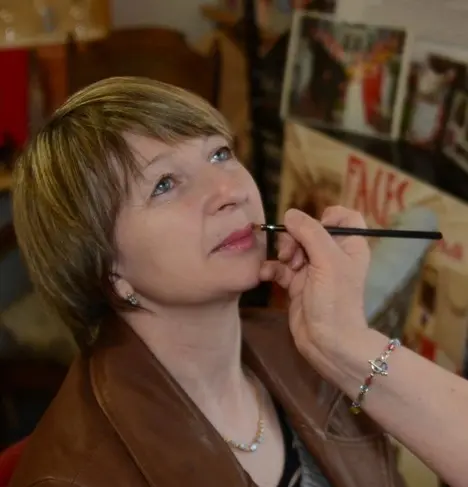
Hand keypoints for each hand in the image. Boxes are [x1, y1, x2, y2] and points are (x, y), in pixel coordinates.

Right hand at [259, 206, 370, 379]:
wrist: (327, 343)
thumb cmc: (335, 300)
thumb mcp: (327, 260)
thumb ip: (309, 233)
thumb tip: (290, 214)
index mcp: (350, 246)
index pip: (344, 217)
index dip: (329, 217)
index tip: (315, 227)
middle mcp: (332, 255)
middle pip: (309, 230)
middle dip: (296, 237)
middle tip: (292, 253)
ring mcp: (313, 270)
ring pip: (293, 247)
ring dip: (284, 253)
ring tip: (285, 266)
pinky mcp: (297, 284)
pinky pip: (281, 267)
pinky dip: (272, 269)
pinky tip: (266, 275)